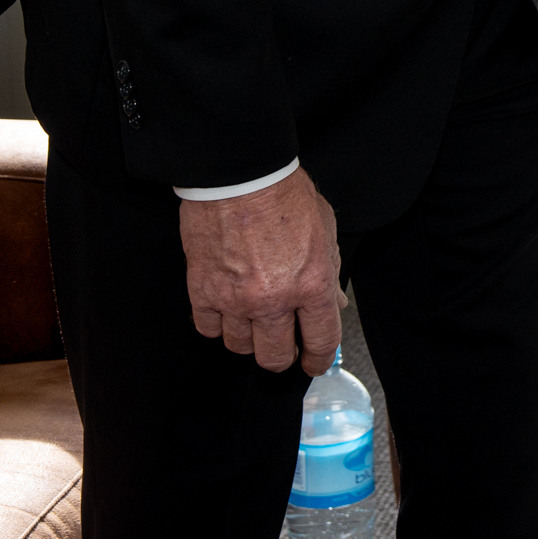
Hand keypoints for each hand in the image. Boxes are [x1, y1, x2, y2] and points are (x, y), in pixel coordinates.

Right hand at [177, 167, 343, 374]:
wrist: (240, 175)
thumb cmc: (285, 195)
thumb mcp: (325, 230)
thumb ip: (330, 271)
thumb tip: (334, 304)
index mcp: (312, 283)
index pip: (321, 341)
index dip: (318, 359)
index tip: (313, 363)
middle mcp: (274, 299)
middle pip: (275, 357)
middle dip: (283, 358)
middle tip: (283, 348)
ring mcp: (236, 300)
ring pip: (240, 347)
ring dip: (249, 340)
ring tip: (253, 322)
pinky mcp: (203, 291)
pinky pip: (208, 329)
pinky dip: (218, 325)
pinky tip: (226, 311)